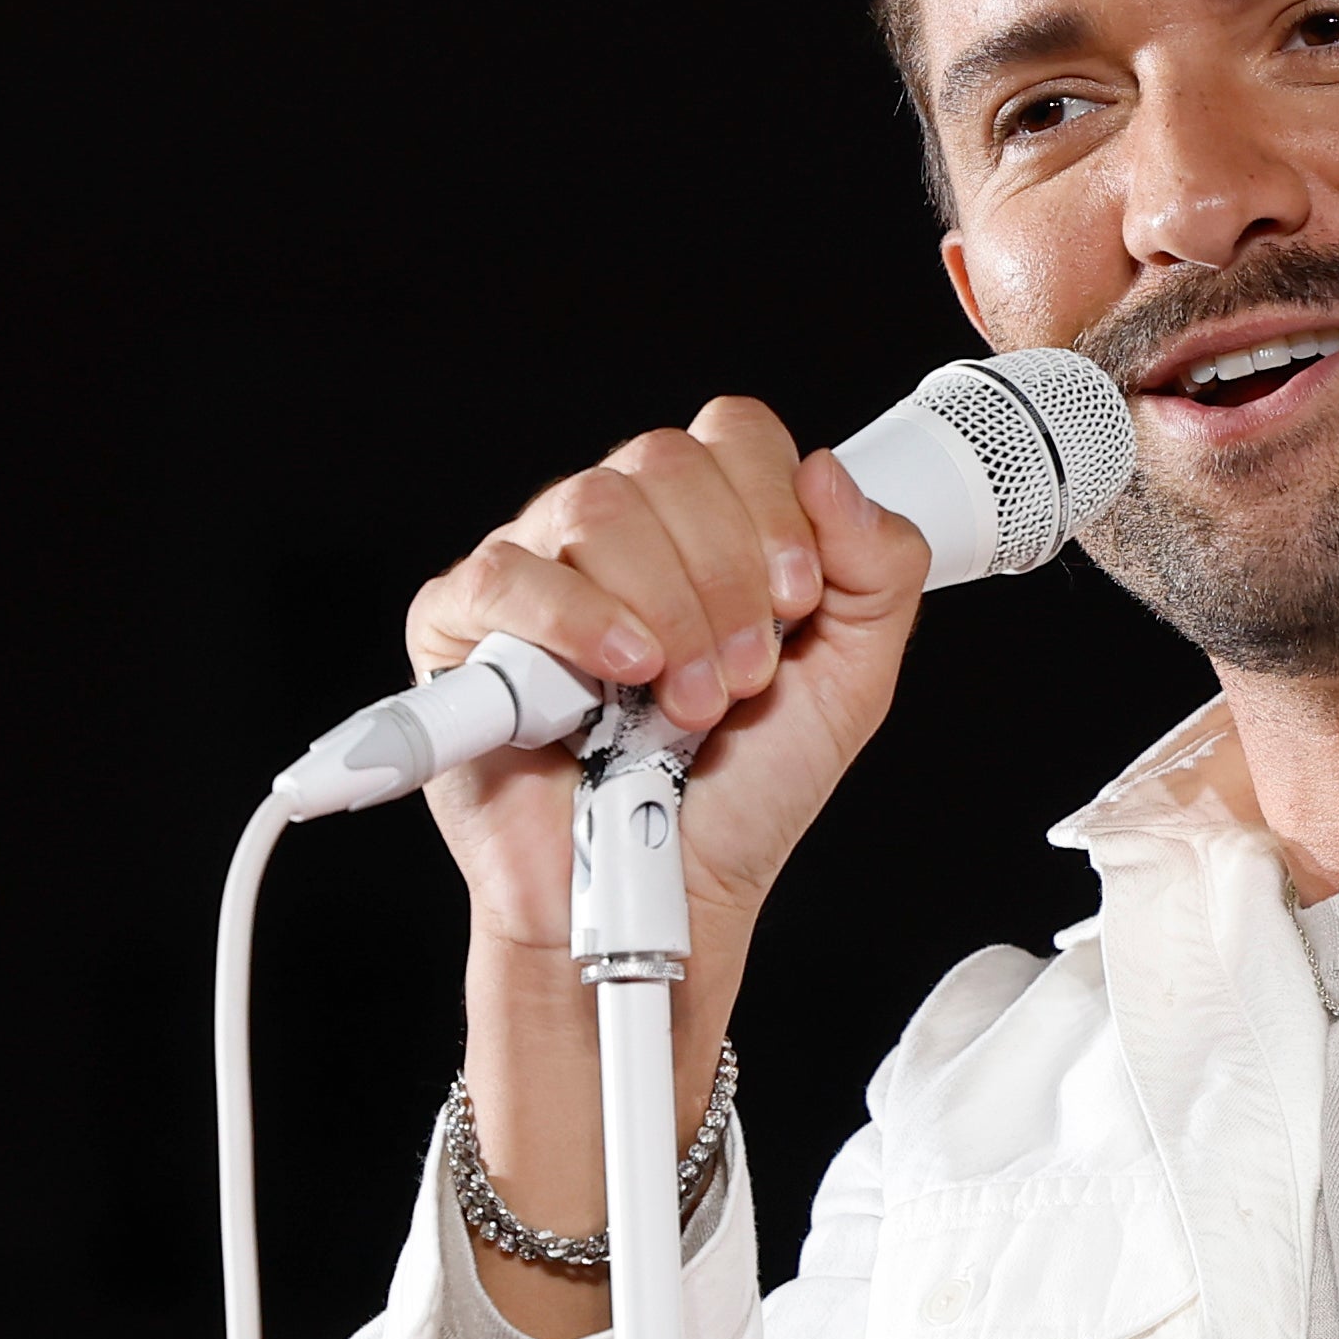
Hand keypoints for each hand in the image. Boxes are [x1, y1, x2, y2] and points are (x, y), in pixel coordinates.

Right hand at [403, 398, 932, 1338]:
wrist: (671, 903)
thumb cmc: (741, 799)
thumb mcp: (850, 682)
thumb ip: (877, 571)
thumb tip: (834, 473)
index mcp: (703, 529)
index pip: (731, 436)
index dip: (772, 506)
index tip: (797, 601)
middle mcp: (616, 536)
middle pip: (663, 463)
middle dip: (726, 576)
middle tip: (739, 679)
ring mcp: (535, 574)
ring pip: (595, 507)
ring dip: (665, 611)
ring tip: (679, 705)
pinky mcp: (460, 629)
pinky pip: (505, 572)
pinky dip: (575, 618)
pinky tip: (617, 675)